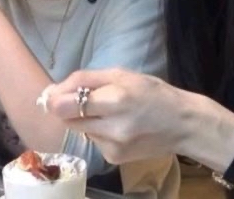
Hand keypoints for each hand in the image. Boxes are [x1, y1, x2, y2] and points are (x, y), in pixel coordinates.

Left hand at [46, 68, 187, 163]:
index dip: (55, 99)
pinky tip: (118, 126)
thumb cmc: (152, 92)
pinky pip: (92, 140)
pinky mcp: (113, 159)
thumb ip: (84, 80)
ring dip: (86, 119)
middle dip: (69, 108)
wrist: (182, 124)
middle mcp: (111, 127)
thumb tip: (51, 91)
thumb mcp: (121, 74)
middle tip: (88, 99)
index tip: (54, 95)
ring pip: (79, 130)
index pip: (65, 106)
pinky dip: (99, 131)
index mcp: (115, 99)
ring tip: (110, 112)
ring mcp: (111, 147)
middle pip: (67, 119)